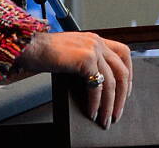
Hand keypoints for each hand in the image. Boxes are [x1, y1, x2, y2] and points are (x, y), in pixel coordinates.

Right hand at [17, 31, 131, 127]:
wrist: (29, 46)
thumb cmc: (44, 52)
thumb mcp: (71, 54)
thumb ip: (85, 63)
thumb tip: (96, 86)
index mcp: (95, 39)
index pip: (123, 54)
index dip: (128, 74)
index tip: (125, 92)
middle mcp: (97, 42)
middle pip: (122, 70)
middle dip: (122, 96)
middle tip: (117, 113)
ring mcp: (93, 49)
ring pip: (112, 81)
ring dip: (110, 104)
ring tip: (105, 118)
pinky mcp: (86, 58)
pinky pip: (97, 86)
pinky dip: (96, 102)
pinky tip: (92, 111)